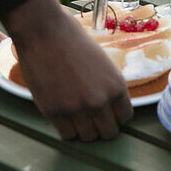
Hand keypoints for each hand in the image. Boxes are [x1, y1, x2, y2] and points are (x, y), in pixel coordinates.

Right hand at [3, 0, 132, 140]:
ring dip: (84, 129)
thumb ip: (106, 85)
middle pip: (109, 133)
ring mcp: (77, 109)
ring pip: (88, 138)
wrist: (45, 32)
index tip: (108, 113)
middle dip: (102, 126)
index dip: (116, 116)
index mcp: (116, 85)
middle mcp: (100, 101)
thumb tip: (108, 105)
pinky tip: (64, 114)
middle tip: (92, 117)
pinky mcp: (55, 113)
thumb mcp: (101, 62)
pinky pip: (67, 135)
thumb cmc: (73, 40)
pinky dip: (66, 128)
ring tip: (77, 115)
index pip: (125, 117)